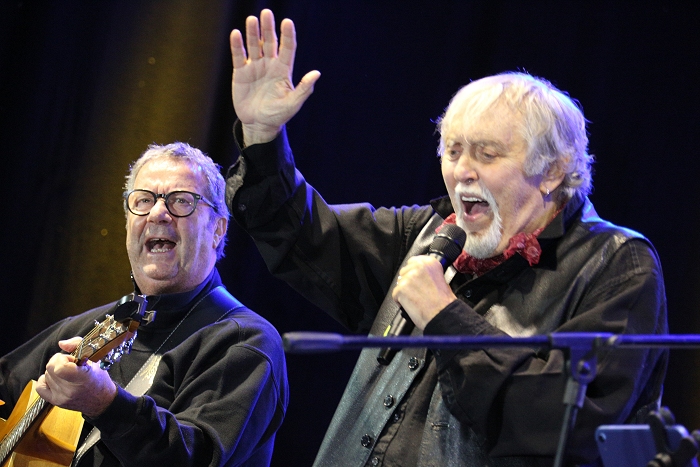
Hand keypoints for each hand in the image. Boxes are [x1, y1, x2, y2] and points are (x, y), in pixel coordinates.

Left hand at [35, 337, 117, 417]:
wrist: (101, 401)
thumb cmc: (99, 378)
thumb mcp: (94, 358)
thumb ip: (78, 345)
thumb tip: (61, 344)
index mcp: (82, 378)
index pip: (60, 368)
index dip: (62, 359)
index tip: (71, 359)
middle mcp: (70, 390)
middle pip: (50, 368)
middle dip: (59, 361)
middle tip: (70, 364)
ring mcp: (61, 397)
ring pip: (46, 375)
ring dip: (54, 371)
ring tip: (67, 373)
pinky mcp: (56, 402)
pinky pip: (40, 386)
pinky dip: (46, 380)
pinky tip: (56, 379)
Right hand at [230, 9, 320, 145]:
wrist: (258, 124)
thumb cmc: (278, 114)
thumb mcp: (293, 104)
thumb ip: (304, 89)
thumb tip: (316, 73)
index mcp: (283, 70)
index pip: (287, 48)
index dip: (287, 35)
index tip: (287, 22)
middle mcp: (269, 64)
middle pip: (270, 41)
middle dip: (268, 27)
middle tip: (267, 13)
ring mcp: (255, 67)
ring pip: (254, 45)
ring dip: (253, 32)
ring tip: (252, 19)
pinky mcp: (240, 72)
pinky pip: (239, 56)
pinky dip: (237, 45)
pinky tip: (236, 34)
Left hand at [392, 256, 457, 329]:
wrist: (442, 314)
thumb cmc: (443, 301)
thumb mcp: (439, 278)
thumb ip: (427, 272)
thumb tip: (415, 272)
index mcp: (430, 262)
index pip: (413, 261)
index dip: (413, 271)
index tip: (416, 278)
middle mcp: (419, 267)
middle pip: (404, 271)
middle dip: (408, 281)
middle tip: (418, 292)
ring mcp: (409, 277)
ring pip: (399, 283)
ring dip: (404, 291)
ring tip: (416, 299)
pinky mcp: (401, 288)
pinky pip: (395, 294)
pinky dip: (400, 301)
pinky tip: (411, 304)